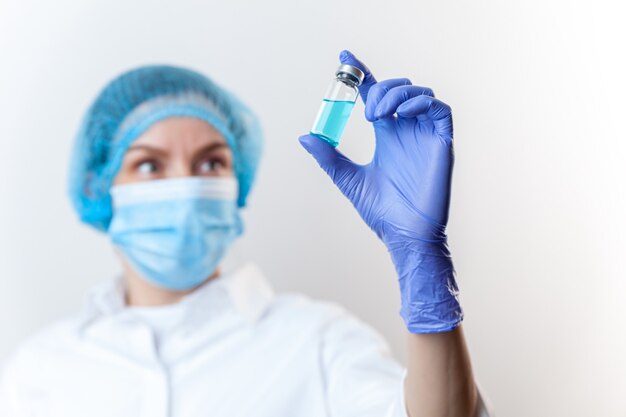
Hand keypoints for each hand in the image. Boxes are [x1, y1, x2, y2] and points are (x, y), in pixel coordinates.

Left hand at [299, 50, 462, 332]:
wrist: (404, 236)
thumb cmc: (381, 212)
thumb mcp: (348, 180)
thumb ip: (329, 157)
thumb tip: (304, 137)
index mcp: (387, 135)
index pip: (375, 95)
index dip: (362, 74)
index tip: (344, 57)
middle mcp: (407, 130)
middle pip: (398, 89)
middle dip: (381, 89)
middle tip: (366, 111)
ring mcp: (425, 135)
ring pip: (420, 94)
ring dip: (399, 94)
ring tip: (378, 114)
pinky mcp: (442, 143)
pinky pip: (440, 111)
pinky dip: (423, 103)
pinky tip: (403, 114)